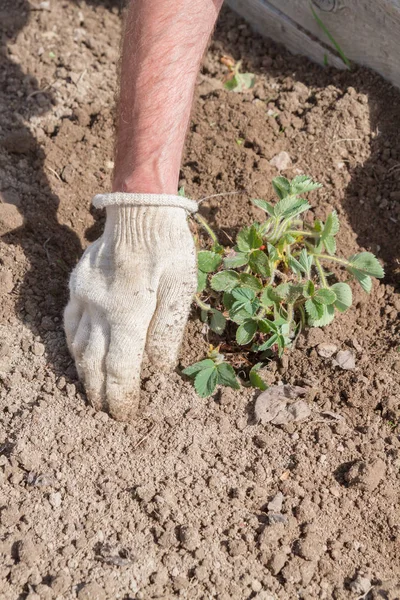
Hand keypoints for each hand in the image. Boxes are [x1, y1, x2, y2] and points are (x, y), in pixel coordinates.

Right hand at [64, 194, 197, 420]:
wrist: (140, 209)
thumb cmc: (168, 247)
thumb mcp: (182, 285)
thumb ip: (168, 329)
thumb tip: (158, 368)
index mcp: (128, 311)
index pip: (121, 368)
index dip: (123, 395)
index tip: (126, 415)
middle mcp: (99, 308)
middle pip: (95, 364)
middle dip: (101, 393)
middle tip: (109, 414)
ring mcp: (83, 296)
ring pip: (77, 346)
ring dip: (84, 375)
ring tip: (93, 394)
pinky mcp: (77, 285)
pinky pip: (68, 323)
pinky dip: (72, 346)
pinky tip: (79, 357)